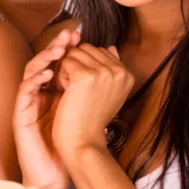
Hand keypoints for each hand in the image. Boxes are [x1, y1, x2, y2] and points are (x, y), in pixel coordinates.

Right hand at [13, 29, 79, 188]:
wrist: (54, 174)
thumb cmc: (67, 146)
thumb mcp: (84, 114)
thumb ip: (91, 92)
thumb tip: (105, 75)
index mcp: (51, 92)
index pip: (56, 63)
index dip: (65, 47)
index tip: (80, 34)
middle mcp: (37, 94)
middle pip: (43, 62)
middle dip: (55, 45)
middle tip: (69, 34)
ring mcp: (27, 103)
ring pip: (30, 71)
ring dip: (44, 57)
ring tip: (59, 49)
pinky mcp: (20, 114)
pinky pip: (24, 90)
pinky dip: (35, 78)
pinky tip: (48, 72)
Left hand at [52, 44, 135, 160]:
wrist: (83, 141)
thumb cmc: (91, 118)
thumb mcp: (108, 91)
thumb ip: (110, 68)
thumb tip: (110, 46)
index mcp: (127, 74)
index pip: (99, 51)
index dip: (86, 66)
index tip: (88, 89)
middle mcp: (119, 71)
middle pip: (85, 48)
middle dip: (76, 65)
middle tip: (79, 91)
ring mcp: (104, 72)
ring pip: (74, 53)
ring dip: (68, 70)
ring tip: (75, 92)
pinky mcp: (85, 75)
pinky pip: (65, 61)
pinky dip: (62, 76)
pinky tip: (68, 93)